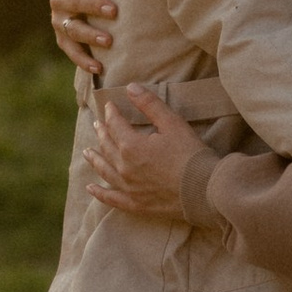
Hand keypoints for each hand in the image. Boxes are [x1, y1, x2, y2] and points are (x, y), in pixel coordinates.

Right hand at [51, 0, 117, 79]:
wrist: (78, 10)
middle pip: (73, 0)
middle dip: (92, 4)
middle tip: (114, 10)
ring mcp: (60, 20)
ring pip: (72, 27)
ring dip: (89, 35)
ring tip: (109, 41)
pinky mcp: (64, 41)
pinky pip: (71, 52)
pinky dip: (84, 60)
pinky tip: (99, 67)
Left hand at [86, 80, 194, 219]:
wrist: (204, 189)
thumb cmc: (190, 154)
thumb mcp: (172, 123)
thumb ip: (149, 104)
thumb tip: (130, 87)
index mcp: (131, 146)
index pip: (115, 125)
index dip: (111, 114)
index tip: (109, 106)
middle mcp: (124, 167)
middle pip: (108, 147)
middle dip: (102, 133)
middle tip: (97, 125)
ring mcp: (128, 188)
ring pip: (105, 170)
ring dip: (95, 159)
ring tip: (87, 152)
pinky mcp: (136, 204)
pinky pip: (112, 198)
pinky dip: (100, 193)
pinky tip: (91, 188)